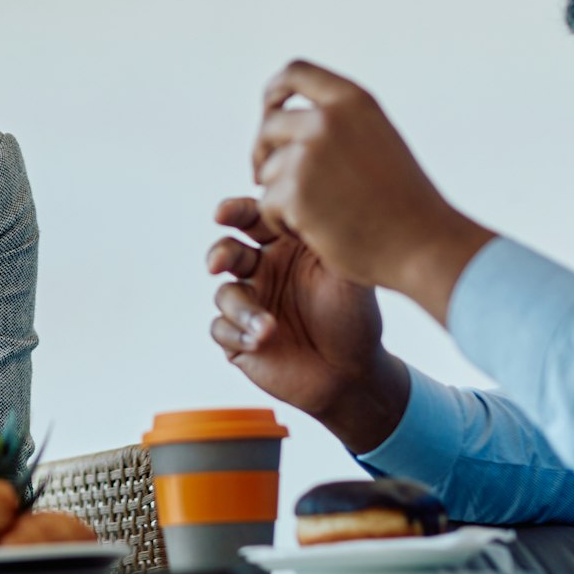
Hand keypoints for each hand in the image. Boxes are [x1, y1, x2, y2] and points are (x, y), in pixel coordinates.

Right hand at [207, 196, 409, 452]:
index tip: (224, 214)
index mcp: (284, 244)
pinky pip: (222, 330)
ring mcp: (249, 304)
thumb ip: (329, 237)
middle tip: (219, 263)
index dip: (234, 211)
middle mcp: (262, 270)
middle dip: (219, 254)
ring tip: (268, 328)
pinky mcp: (239, 338)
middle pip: (227, 250)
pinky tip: (260, 342)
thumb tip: (311, 200)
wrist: (354, 372)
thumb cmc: (354, 315)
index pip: (253, 218)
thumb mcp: (349, 270)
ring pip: (225, 294)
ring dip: (242, 310)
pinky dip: (237, 334)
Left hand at [252, 60, 493, 320]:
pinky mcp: (296, 193)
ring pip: (268, 171)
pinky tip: (315, 233)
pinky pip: (267, 205)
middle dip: (264, 153)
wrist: (424, 246)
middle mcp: (328, 120)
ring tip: (320, 217)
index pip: (295, 72)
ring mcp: (309, 155)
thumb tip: (284, 118)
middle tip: (269, 179)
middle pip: (269, 125)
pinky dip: (283, 223)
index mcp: (352, 102)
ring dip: (282, 196)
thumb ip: (338, 123)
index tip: (268, 112)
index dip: (273, 91)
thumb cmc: (403, 203)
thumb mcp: (376, 140)